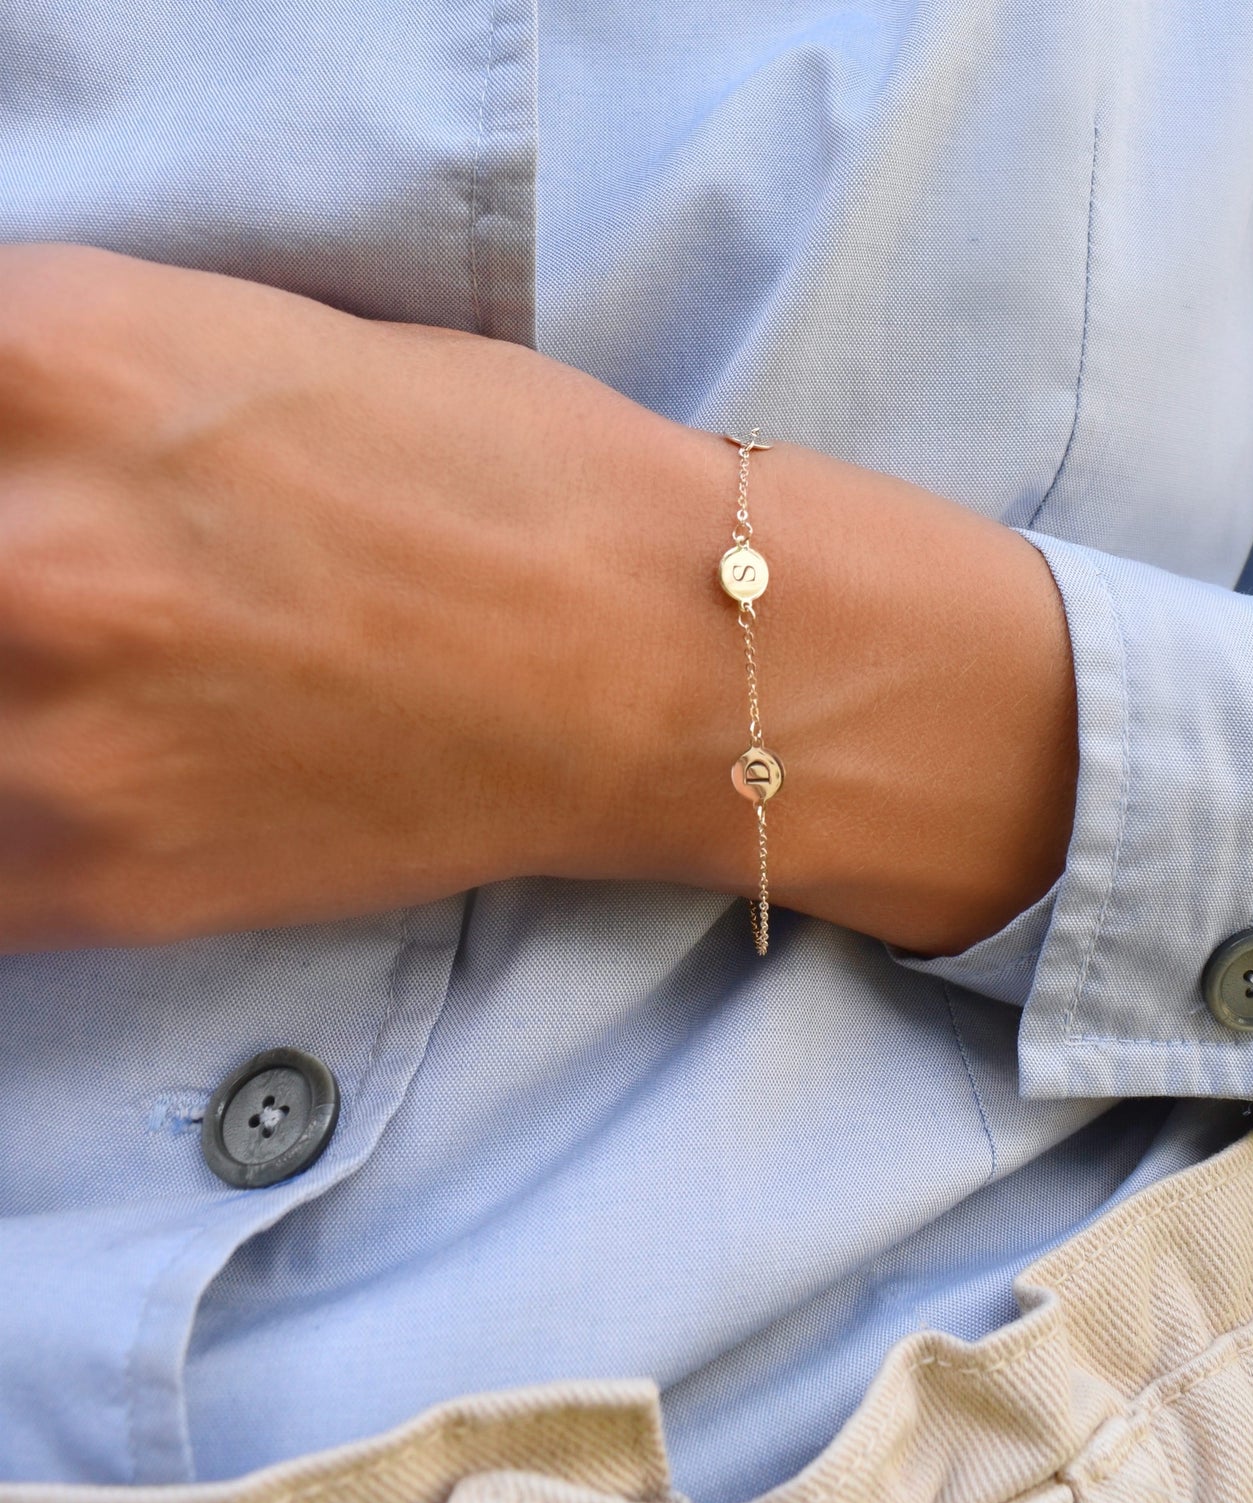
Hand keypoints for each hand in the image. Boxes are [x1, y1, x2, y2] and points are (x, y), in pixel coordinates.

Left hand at [0, 243, 1075, 958]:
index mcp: (58, 358)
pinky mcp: (98, 883)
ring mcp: (51, 739)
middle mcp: (21, 550)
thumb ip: (66, 373)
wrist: (660, 668)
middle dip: (7, 556)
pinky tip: (86, 779)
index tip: (27, 485)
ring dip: (6, 689)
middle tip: (80, 584)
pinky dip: (11, 811)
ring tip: (106, 682)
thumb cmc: (509, 485)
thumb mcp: (260, 342)